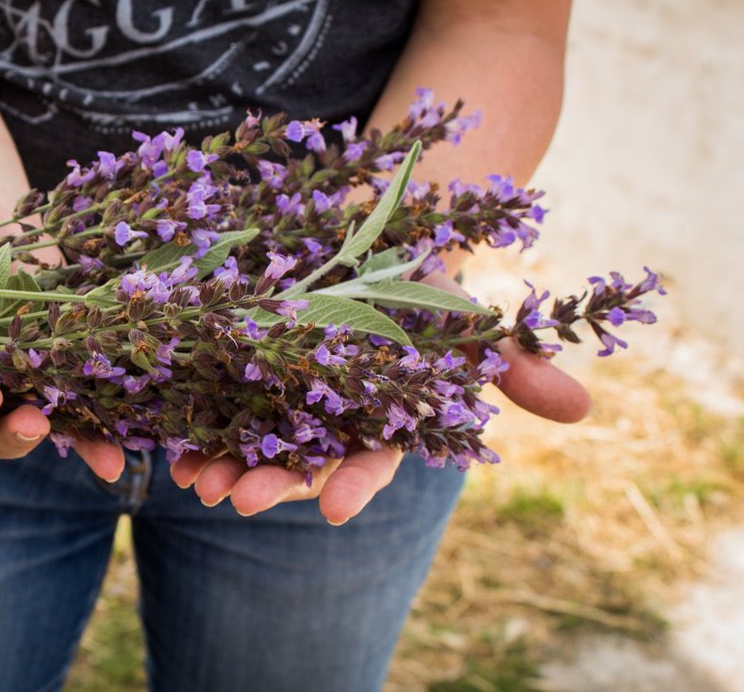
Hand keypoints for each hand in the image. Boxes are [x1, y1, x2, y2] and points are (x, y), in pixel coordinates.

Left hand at [169, 272, 590, 523]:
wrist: (379, 239)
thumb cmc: (432, 287)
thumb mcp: (474, 316)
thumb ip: (517, 364)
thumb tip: (582, 409)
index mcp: (384, 414)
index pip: (374, 458)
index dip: (356, 482)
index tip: (335, 509)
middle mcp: (333, 414)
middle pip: (301, 457)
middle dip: (272, 481)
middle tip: (237, 500)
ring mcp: (287, 393)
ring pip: (252, 436)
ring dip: (222, 462)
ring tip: (192, 480)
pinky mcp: (248, 362)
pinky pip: (217, 395)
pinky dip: (194, 417)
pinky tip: (166, 439)